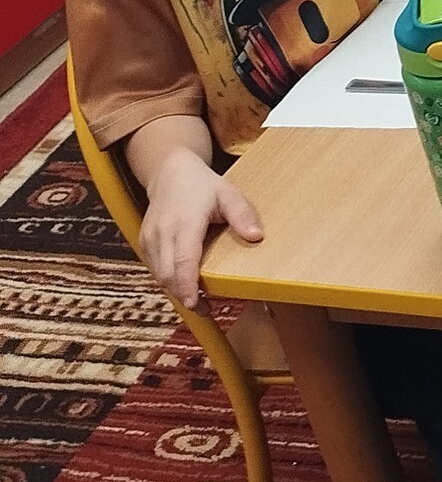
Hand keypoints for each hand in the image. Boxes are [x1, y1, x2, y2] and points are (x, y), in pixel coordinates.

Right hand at [140, 148, 260, 310]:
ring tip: (198, 301)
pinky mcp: (145, 242)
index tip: (197, 305)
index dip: (188, 286)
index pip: (183, 261)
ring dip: (176, 290)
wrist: (170, 171)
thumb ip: (242, 215)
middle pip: (168, 274)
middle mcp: (163, 232)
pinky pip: (155, 267)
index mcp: (184, 222)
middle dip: (184, 296)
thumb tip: (256, 236)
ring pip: (159, 274)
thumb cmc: (201, 185)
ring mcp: (150, 237)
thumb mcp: (228, 194)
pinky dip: (168, 279)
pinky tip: (184, 285)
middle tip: (206, 310)